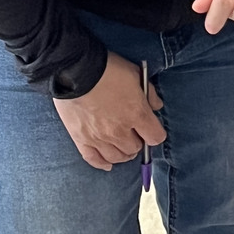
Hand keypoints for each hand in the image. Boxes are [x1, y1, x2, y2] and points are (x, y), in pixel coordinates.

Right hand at [53, 52, 164, 170]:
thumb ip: (150, 93)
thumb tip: (157, 106)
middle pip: (135, 148)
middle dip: (138, 141)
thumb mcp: (136, 74)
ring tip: (123, 146)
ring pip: (117, 157)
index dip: (156, 133)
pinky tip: (108, 164)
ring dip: (123, 153)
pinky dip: (102, 163)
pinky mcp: (81, 139)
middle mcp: (119, 131)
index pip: (155, 137)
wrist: (76, 70)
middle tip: (134, 132)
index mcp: (137, 114)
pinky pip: (93, 159)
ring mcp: (99, 138)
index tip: (152, 127)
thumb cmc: (109, 69)